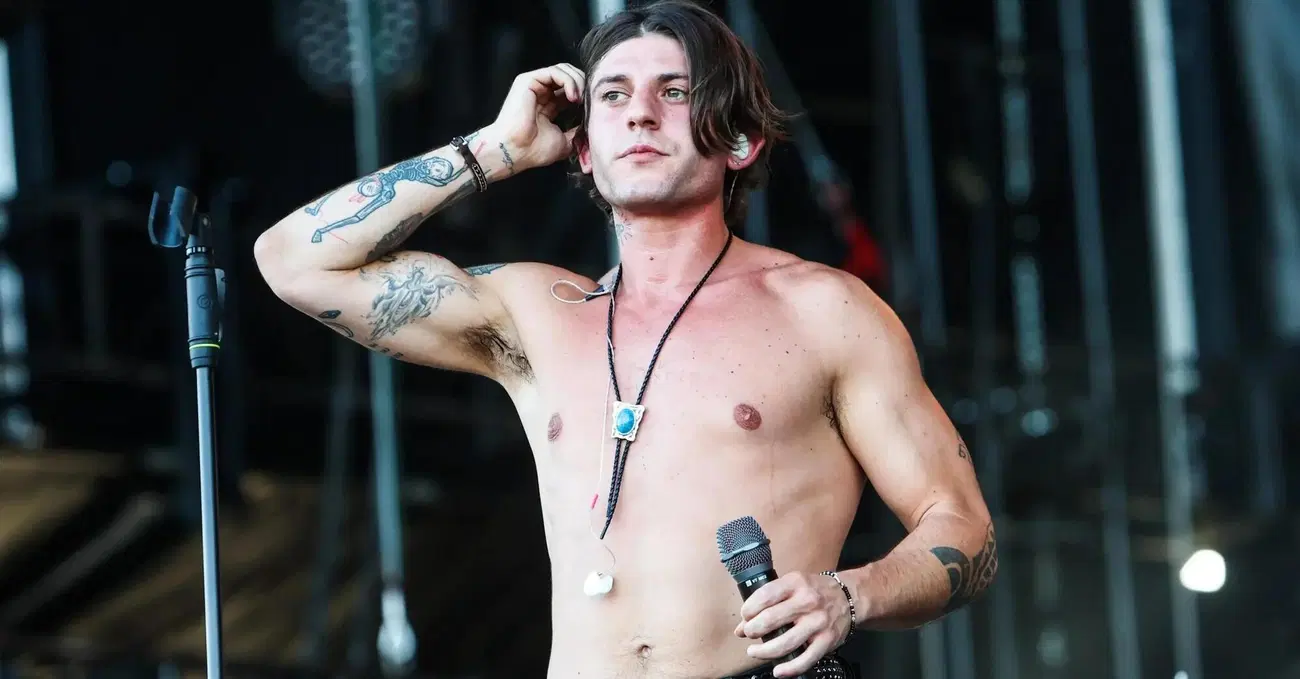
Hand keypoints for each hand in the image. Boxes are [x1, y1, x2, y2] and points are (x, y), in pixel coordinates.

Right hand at [488, 63, 585, 172]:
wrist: (516, 151)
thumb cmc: (534, 150)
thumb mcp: (565, 142)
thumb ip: (577, 132)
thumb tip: (591, 125)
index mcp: (549, 105)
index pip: (571, 89)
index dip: (585, 94)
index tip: (594, 106)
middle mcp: (541, 92)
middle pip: (569, 75)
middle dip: (584, 84)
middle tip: (590, 100)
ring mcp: (534, 85)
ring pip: (564, 70)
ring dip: (578, 81)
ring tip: (581, 98)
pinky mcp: (528, 80)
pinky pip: (555, 71)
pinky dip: (569, 81)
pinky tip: (573, 96)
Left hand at [733, 571, 851, 677]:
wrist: (850, 597)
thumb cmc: (816, 591)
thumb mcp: (793, 585)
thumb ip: (769, 601)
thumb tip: (741, 626)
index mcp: (795, 583)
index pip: (764, 596)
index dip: (748, 609)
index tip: (745, 617)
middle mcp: (807, 602)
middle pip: (770, 620)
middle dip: (752, 630)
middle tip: (749, 633)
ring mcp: (817, 623)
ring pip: (784, 643)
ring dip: (763, 652)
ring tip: (754, 652)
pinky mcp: (826, 641)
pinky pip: (805, 660)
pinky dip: (789, 669)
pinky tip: (778, 670)